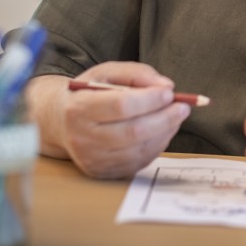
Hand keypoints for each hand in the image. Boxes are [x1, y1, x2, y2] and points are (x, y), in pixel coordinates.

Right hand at [29, 62, 189, 178]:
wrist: (63, 122)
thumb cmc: (90, 93)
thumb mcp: (108, 72)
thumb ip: (137, 74)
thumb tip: (166, 86)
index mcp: (79, 108)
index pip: (120, 106)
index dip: (150, 100)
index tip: (169, 92)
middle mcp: (82, 138)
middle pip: (133, 132)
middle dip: (165, 118)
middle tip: (183, 106)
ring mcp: (92, 159)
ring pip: (140, 149)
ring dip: (165, 131)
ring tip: (176, 115)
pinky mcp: (103, 172)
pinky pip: (139, 161)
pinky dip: (158, 145)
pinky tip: (163, 130)